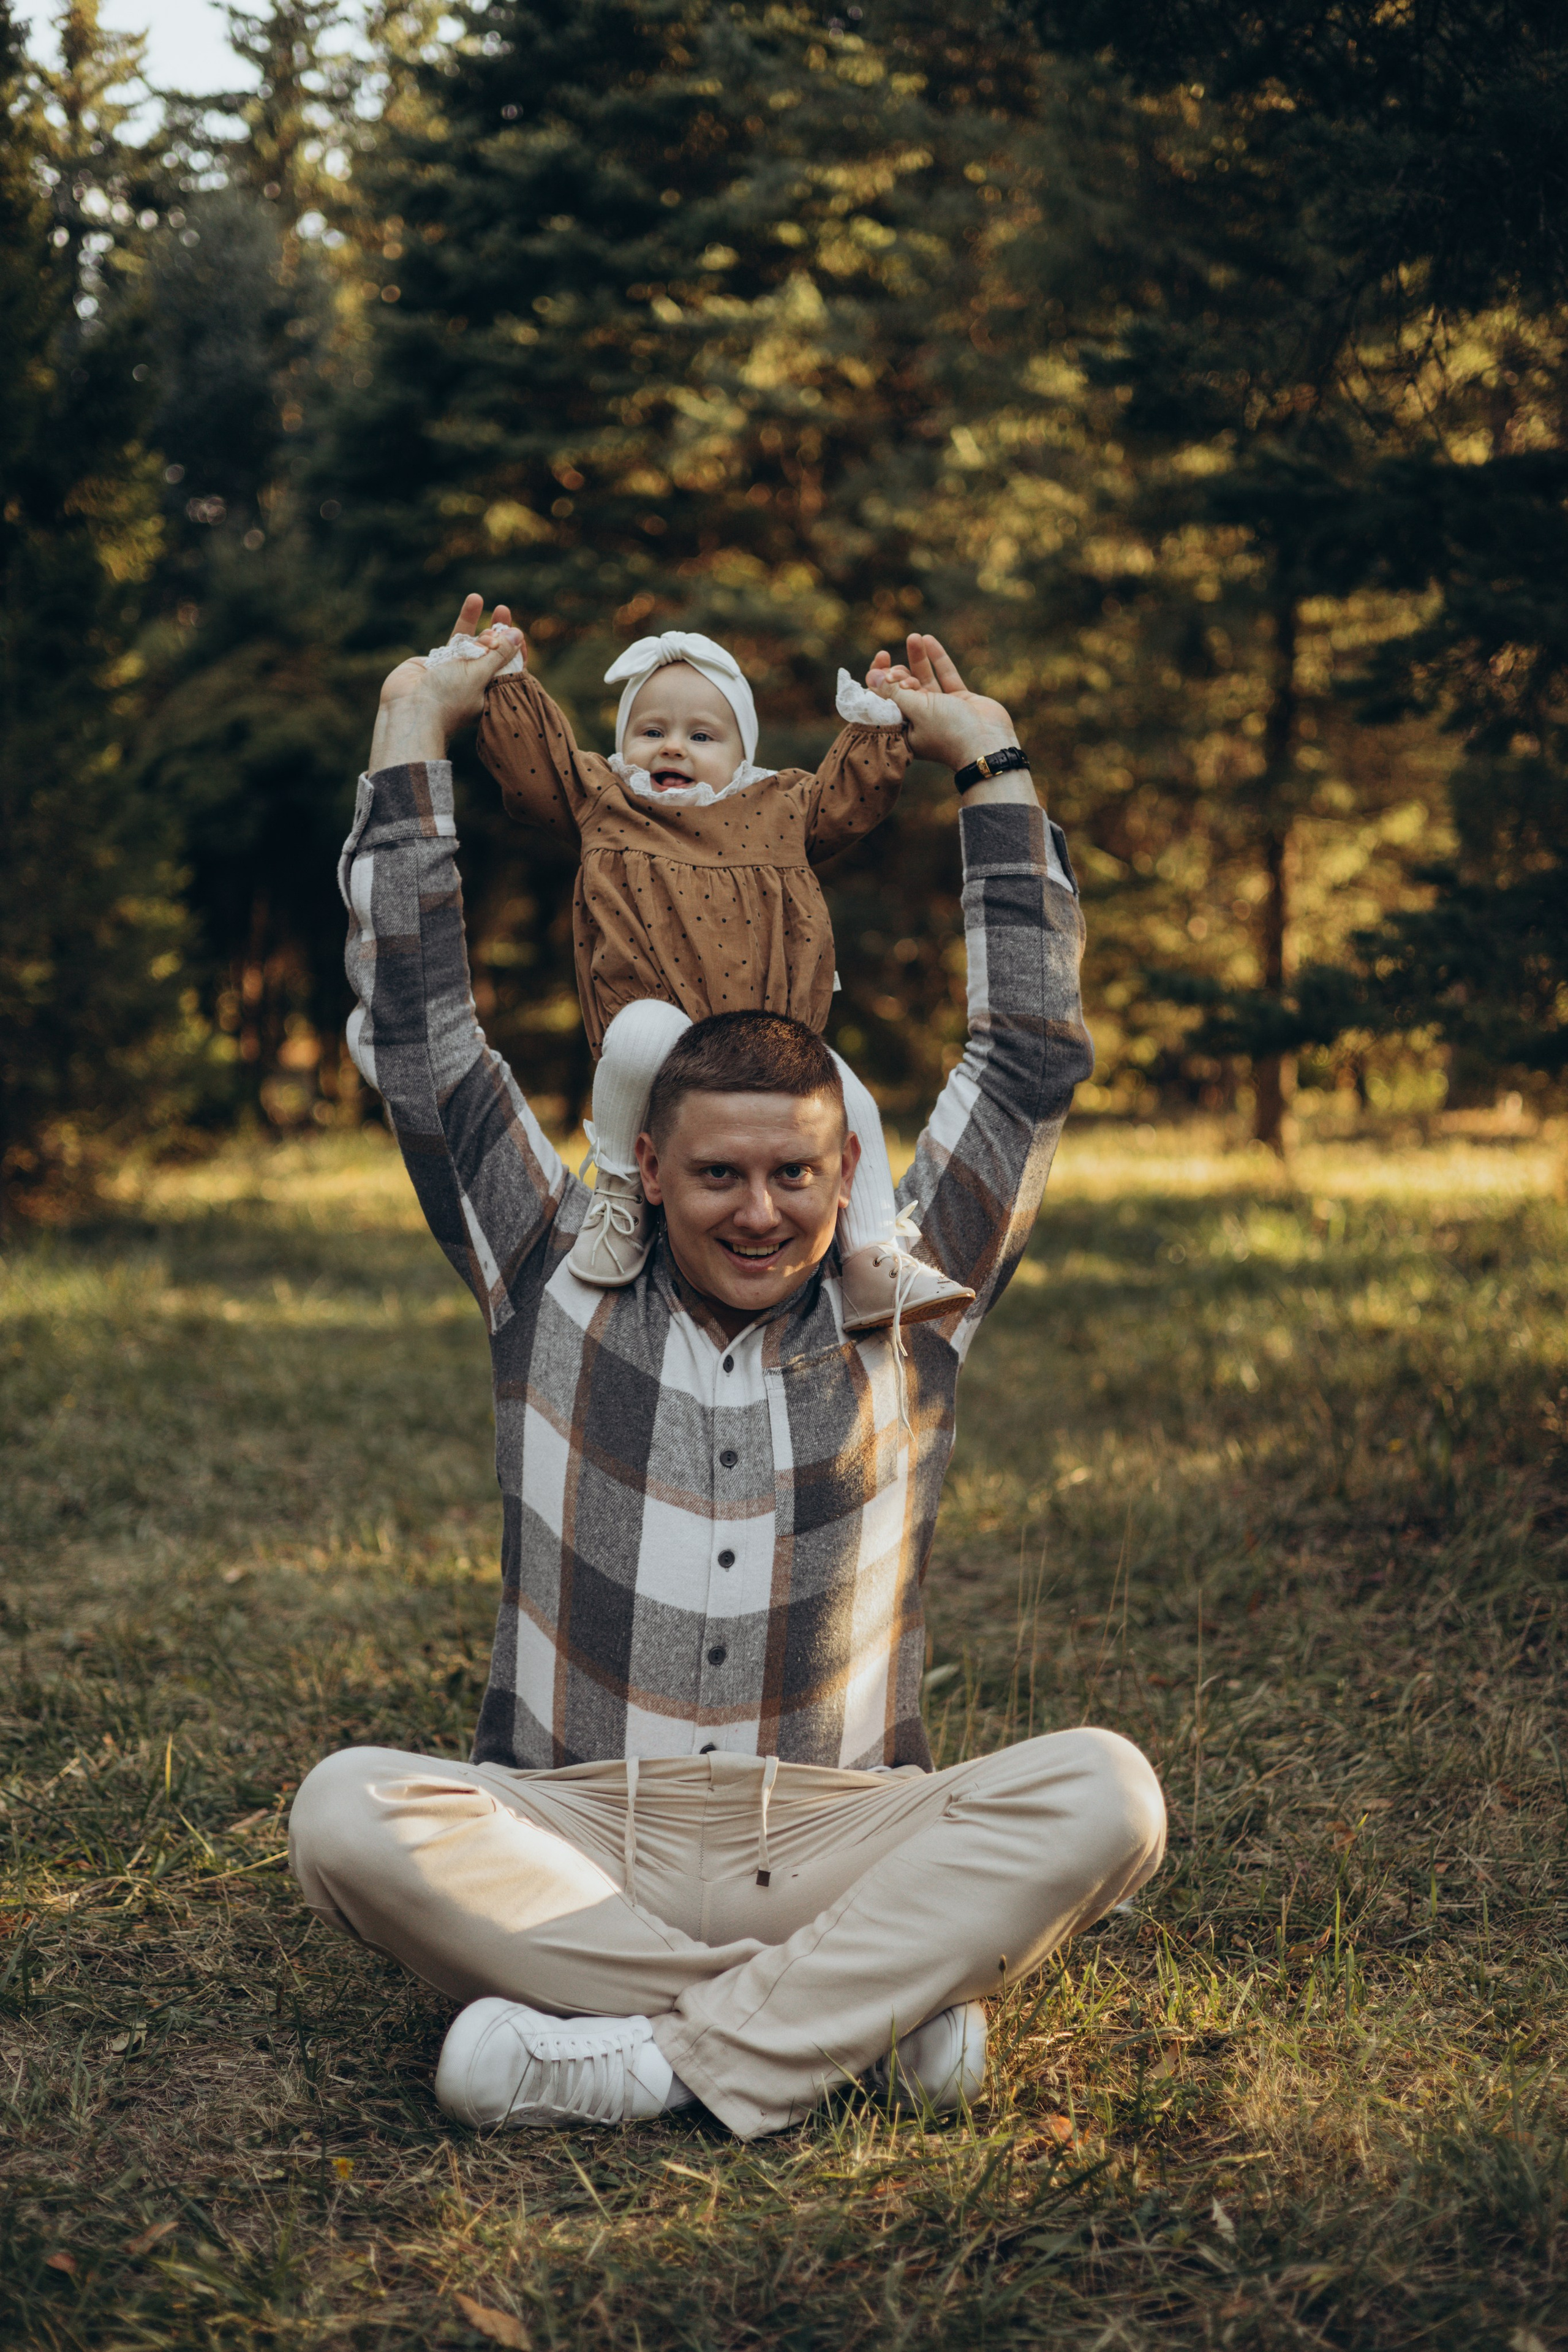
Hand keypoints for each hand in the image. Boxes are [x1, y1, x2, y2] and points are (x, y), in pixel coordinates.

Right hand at [368, 594, 525, 769]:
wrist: (409, 708)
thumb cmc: (448, 697)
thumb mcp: (479, 674)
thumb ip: (498, 654)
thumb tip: (518, 634)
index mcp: (490, 692)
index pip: (509, 669)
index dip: (515, 649)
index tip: (518, 631)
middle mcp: (475, 682)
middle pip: (492, 652)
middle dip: (497, 630)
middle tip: (503, 610)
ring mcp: (455, 671)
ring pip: (471, 643)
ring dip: (477, 621)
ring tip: (477, 598)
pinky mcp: (438, 662)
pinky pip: (454, 639)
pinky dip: (463, 621)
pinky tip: (471, 605)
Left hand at [865, 635, 1021, 771]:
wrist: (989, 744)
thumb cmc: (950, 732)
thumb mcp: (917, 710)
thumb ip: (895, 692)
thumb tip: (871, 676)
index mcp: (905, 730)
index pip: (886, 701)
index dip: (880, 680)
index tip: (880, 661)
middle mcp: (921, 720)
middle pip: (904, 689)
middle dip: (899, 671)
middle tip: (896, 663)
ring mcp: (941, 709)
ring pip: (926, 679)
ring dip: (918, 658)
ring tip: (914, 637)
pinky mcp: (960, 700)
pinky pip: (946, 676)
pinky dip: (938, 659)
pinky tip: (929, 640)